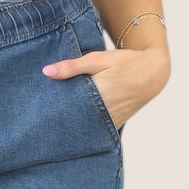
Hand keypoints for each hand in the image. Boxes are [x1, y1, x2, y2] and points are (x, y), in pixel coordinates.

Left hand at [44, 43, 169, 130]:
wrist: (153, 72)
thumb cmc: (124, 62)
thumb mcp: (97, 59)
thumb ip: (72, 67)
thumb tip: (46, 72)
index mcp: (100, 96)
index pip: (68, 109)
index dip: (51, 112)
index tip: (36, 113)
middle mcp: (106, 113)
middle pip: (73, 122)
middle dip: (57, 121)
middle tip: (37, 121)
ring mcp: (111, 121)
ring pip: (84, 128)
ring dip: (70, 125)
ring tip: (50, 124)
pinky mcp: (115, 124)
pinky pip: (95, 130)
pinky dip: (83, 127)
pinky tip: (71, 124)